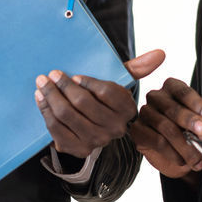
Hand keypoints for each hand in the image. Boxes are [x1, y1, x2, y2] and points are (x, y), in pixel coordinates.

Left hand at [34, 49, 164, 158]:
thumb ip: (138, 68)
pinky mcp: (76, 148)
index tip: (75, 75)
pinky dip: (45, 111)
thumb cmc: (104, 100)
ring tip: (42, 83)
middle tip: (52, 74)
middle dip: (63, 87)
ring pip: (67, 115)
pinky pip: (56, 129)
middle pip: (83, 104)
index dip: (88, 83)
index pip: (106, 93)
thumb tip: (160, 53)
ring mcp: (95, 141)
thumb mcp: (120, 84)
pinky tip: (40, 98)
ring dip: (51, 97)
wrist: (93, 129)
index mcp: (126, 109)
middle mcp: (114, 128)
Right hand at [130, 77, 201, 179]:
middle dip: (190, 121)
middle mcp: (156, 97)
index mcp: (172, 88)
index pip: (183, 92)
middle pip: (172, 108)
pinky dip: (173, 153)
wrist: (175, 155)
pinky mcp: (138, 131)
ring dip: (184, 145)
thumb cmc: (186, 134)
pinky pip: (157, 141)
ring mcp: (145, 113)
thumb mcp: (199, 129)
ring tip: (196, 157)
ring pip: (165, 127)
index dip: (196, 104)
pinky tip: (181, 159)